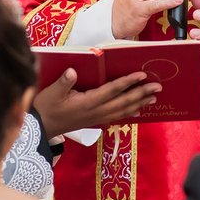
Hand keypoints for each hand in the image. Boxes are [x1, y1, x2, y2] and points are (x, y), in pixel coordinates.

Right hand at [34, 69, 160, 136]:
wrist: (41, 128)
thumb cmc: (46, 107)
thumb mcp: (51, 92)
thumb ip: (63, 83)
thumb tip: (72, 71)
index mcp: (87, 102)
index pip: (112, 90)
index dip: (127, 82)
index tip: (141, 75)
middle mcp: (96, 111)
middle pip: (123, 101)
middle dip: (141, 93)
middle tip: (158, 87)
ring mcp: (97, 118)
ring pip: (123, 110)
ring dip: (139, 103)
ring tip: (154, 98)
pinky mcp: (96, 121)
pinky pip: (117, 117)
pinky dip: (129, 112)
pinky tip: (138, 110)